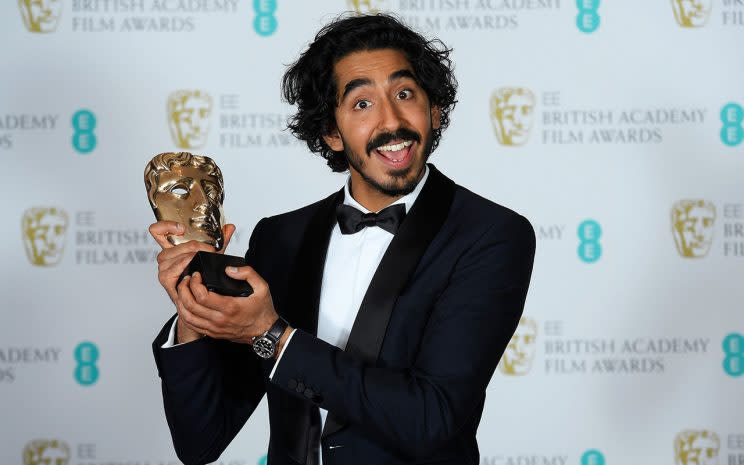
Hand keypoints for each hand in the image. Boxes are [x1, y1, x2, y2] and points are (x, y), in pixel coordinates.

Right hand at [149, 220, 235, 342]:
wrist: (202, 301)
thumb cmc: (205, 276)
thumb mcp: (213, 256)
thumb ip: (221, 241)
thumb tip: (230, 227)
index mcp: (173, 248)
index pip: (157, 231)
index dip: (165, 226)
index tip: (182, 228)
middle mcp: (166, 258)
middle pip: (169, 244)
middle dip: (191, 245)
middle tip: (208, 250)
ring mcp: (164, 269)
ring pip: (170, 256)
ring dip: (188, 256)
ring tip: (202, 258)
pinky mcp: (166, 281)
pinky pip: (170, 271)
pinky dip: (182, 267)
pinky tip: (192, 270)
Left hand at [176, 266, 281, 345]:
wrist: (265, 331)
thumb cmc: (263, 311)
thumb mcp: (262, 287)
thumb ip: (248, 274)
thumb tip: (230, 269)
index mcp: (230, 307)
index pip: (202, 296)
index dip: (194, 283)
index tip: (196, 275)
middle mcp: (220, 319)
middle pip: (190, 305)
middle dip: (184, 289)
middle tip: (186, 280)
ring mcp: (215, 328)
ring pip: (188, 317)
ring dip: (181, 302)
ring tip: (183, 291)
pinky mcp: (213, 333)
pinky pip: (192, 325)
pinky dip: (184, 314)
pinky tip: (186, 305)